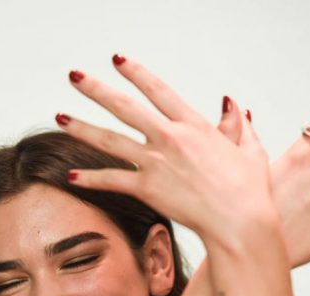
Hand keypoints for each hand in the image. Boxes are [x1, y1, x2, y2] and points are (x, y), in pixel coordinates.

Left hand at [55, 55, 277, 248]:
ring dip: (81, 128)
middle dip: (96, 89)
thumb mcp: (250, 150)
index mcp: (193, 125)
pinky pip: (112, 180)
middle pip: (124, 107)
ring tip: (59, 117)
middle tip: (74, 77)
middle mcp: (170, 138)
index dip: (136, 73)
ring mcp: (156, 163)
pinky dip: (90, 178)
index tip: (117, 60)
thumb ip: (238, 124)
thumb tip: (233, 103)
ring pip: (110, 140)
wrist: (241, 221)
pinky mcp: (147, 189)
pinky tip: (71, 175)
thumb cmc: (250, 190)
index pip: (158, 90)